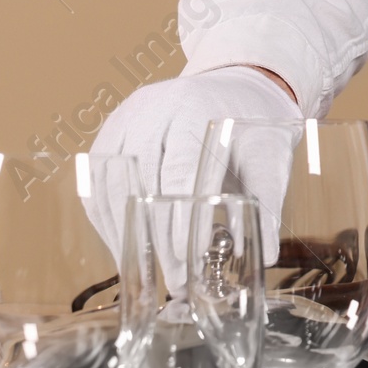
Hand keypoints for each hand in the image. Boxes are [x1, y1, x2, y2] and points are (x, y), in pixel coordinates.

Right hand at [89, 66, 300, 261]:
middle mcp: (154, 106)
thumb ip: (266, 202)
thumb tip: (265, 258)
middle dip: (156, 237)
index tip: (187, 263)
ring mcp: (126, 116)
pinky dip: (107, 219)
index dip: (179, 220)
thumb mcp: (270, 155)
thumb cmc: (253, 125)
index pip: (180, 170)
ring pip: (112, 183)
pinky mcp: (111, 131)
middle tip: (172, 280)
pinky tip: (125, 249)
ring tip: (147, 275)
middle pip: (143, 179)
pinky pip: (97, 181)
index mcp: (196, 106)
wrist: (235, 87)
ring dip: (125, 234)